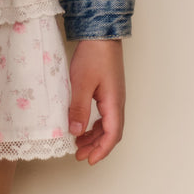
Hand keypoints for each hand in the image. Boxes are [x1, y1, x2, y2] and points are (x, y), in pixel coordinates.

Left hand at [68, 39, 125, 163]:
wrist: (101, 33)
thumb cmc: (94, 55)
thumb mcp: (82, 82)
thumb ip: (79, 108)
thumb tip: (76, 132)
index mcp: (114, 103)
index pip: (112, 135)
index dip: (101, 150)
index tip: (89, 160)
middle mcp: (117, 102)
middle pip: (110, 132)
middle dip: (96, 146)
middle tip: (80, 155)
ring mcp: (113, 96)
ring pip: (107, 124)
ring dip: (94, 136)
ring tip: (78, 143)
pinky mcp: (107, 89)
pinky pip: (103, 114)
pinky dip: (93, 123)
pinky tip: (82, 124)